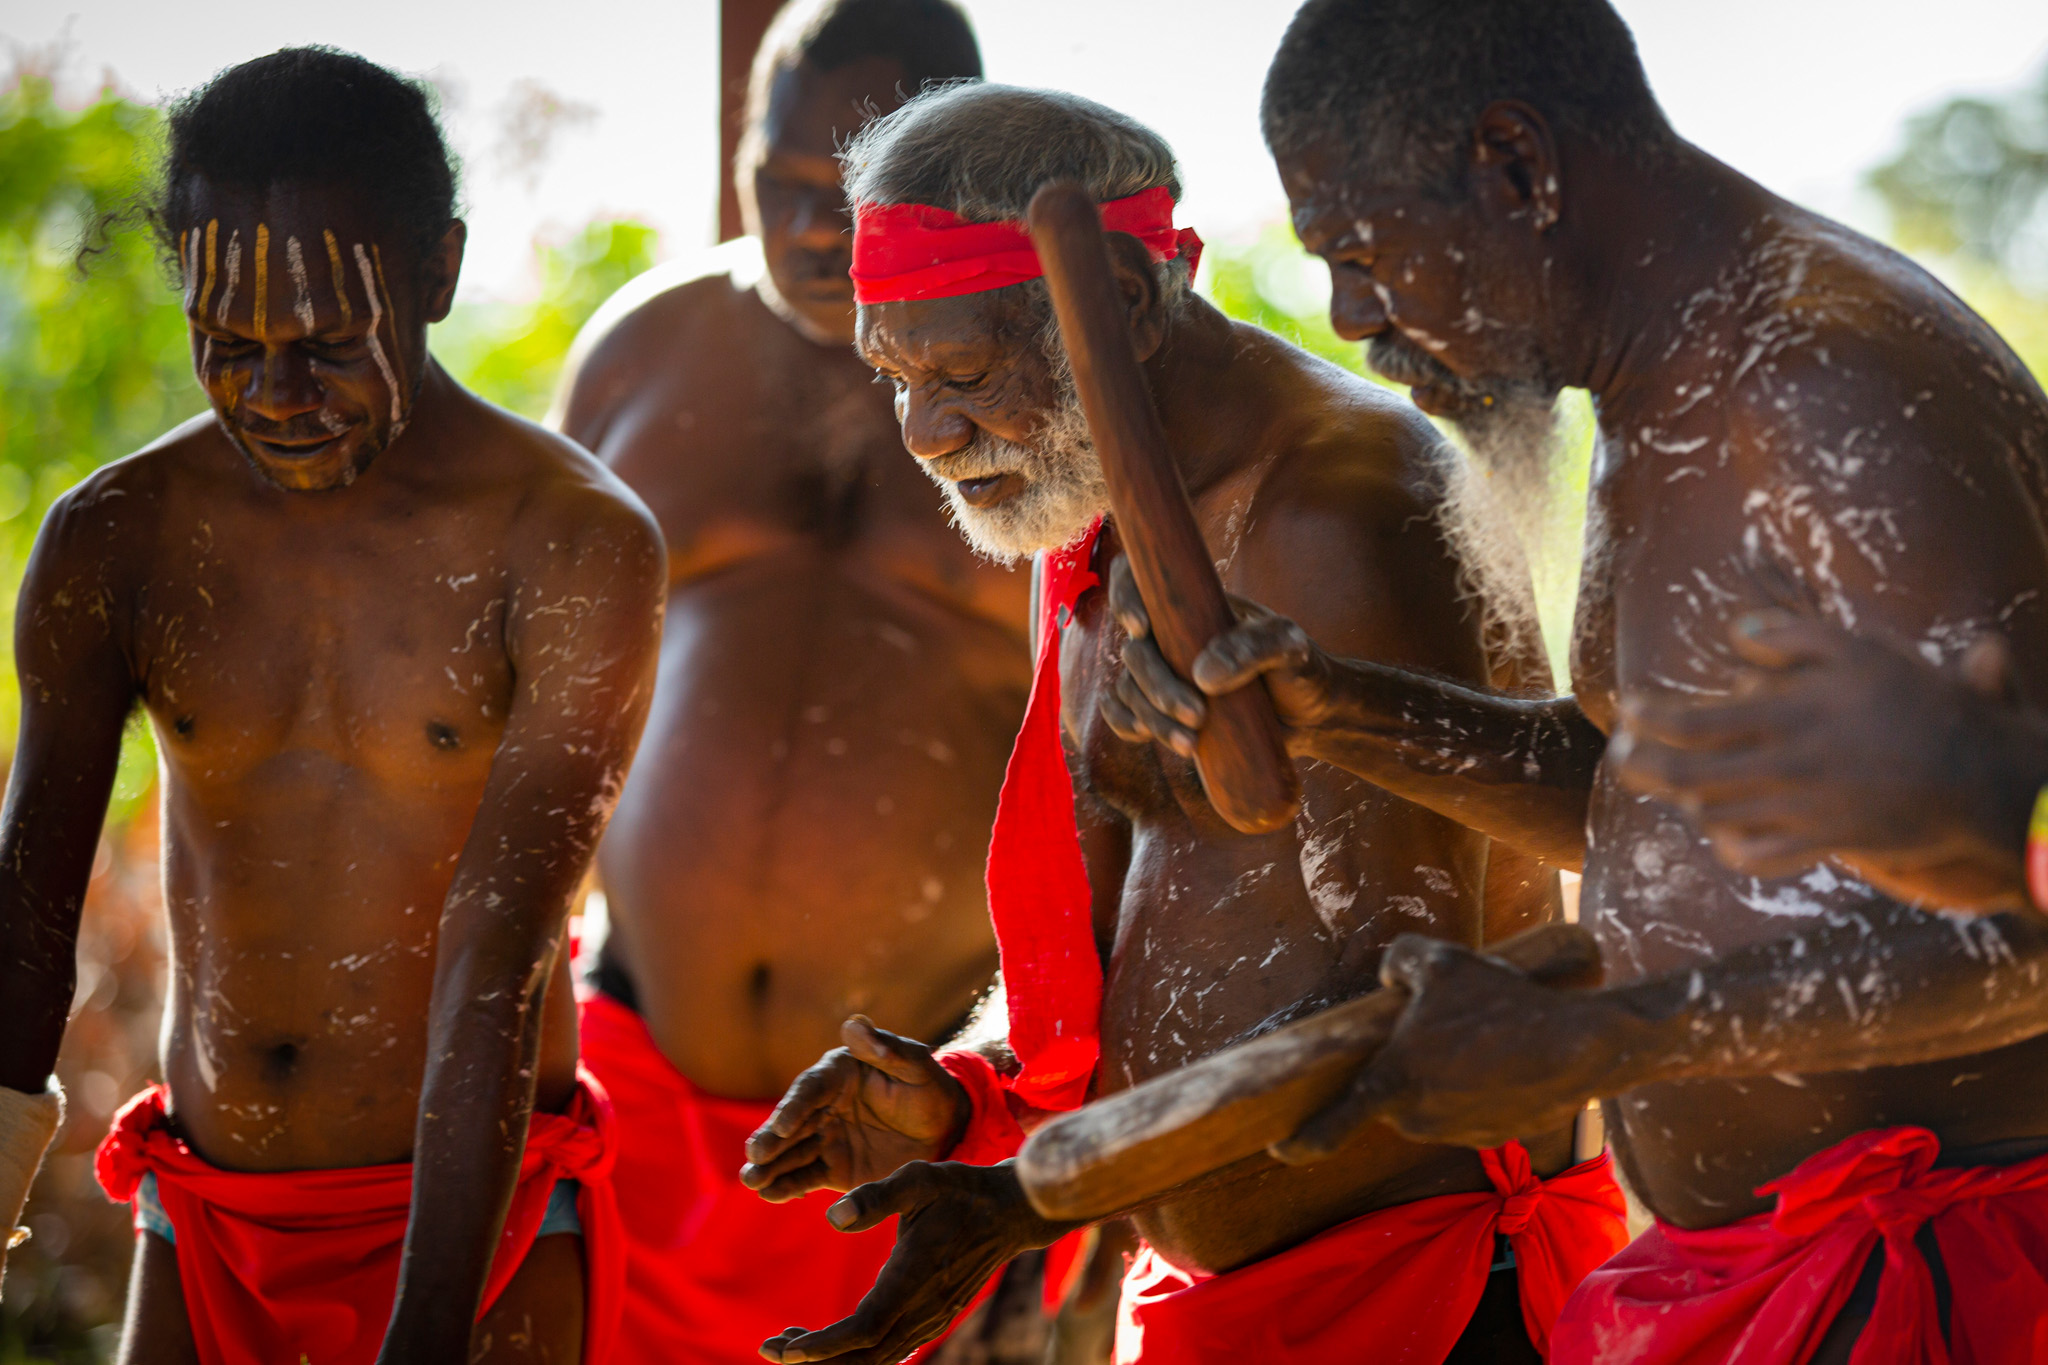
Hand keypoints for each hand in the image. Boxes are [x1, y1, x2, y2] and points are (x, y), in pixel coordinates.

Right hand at [742, 1017, 968, 1200]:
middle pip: (791, 1123)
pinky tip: (769, 1194)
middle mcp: (823, 1105)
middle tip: (754, 1156)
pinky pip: (805, 1177)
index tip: (782, 1125)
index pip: (809, 1089)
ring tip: (750, 1180)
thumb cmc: (929, 1089)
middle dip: (770, 1139)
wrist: (946, 1130)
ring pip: (791, 1152)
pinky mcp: (831, 1168)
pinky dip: (786, 1185)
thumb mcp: (915, 1066)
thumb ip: (886, 1048)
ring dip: (769, 1166)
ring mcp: (825, 1138)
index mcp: (837, 1074)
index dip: (794, 1106)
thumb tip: (854, 1024)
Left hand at [758, 1161, 1076, 1363]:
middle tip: (770, 1348)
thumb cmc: (962, 1189)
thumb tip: (833, 1216)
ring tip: (788, 1344)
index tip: (785, 1349)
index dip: (823, 1346)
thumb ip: (876, 1196)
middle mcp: (925, 1308)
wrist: (1013, 1210)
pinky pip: (891, 1349)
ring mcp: (933, 1318)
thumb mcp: (919, 1177)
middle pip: (865, 1356)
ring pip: (878, 1358)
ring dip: (833, 1359)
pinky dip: (856, 1352)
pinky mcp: (934, 1317)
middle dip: (816, 1361)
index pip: (864, 1329)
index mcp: (915, 1276)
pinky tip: (829, 1340)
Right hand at [1099, 554, 1335, 757]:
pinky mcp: (1163, 709)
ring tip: (1190, 743)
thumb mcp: (1290, 648)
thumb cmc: (1301, 668)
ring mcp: (1165, 673)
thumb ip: (1254, 649)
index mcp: (1196, 607)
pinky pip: (1124, 711)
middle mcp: (1172, 637)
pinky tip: (1142, 735)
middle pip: (1135, 651)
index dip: (1126, 595)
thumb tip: (1201, 676)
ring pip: (1130, 688)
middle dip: (1157, 685)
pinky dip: (1124, 723)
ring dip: (1150, 717)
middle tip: (1197, 714)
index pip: (1142, 582)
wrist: (1310, 716)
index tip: (1142, 628)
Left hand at [1274, 933, 1656, 1159]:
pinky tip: (1502, 1055)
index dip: (1303, 1139)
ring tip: (1480, 1035)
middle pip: (1391, 1091)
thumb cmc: (1501, 1003)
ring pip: (1430, 1098)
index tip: (1281, 1149)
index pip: (1334, 1123)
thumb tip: (1390, 982)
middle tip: (1440, 1024)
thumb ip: (1399, 962)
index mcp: (1393, 1082)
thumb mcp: (1440, 961)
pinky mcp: (1490, 1136)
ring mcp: (1455, 1132)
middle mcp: (1417, 1117)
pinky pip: (1466, 1107)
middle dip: (1405, 1063)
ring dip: (1442, 1073)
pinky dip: (1474, 1085)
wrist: (1578, 1046)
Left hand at [1612, 611, 2041, 910]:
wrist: (1979, 773)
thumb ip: (1794, 638)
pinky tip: (1722, 831)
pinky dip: (1731, 845)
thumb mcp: (1861, 649)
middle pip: (1689, 775)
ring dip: (1684, 801)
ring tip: (1670, 784)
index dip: (1649, 718)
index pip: (1694, 722)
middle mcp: (1785, 768)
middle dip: (1643, 766)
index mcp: (1789, 717)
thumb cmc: (1919, 702)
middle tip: (1620, 755)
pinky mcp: (1824, 842)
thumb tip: (1735, 634)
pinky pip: (1760, 855)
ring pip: (1716, 816)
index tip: (1627, 709)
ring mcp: (1802, 811)